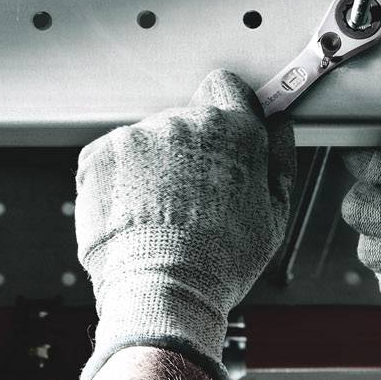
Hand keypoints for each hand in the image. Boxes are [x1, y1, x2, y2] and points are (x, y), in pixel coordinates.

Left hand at [76, 70, 296, 379]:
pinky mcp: (100, 154)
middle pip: (186, 120)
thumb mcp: (275, 218)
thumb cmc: (221, 262)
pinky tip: (133, 213)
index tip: (222, 137)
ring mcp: (138, 136)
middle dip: (189, 150)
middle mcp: (185, 122)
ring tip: (160, 214)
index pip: (226, 87)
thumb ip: (279, 162)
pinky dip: (119, 180)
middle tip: (192, 199)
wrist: (161, 292)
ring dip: (153, 167)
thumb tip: (279, 126)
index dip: (226, 111)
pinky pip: (113, 157)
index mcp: (234, 131)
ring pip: (148, 140)